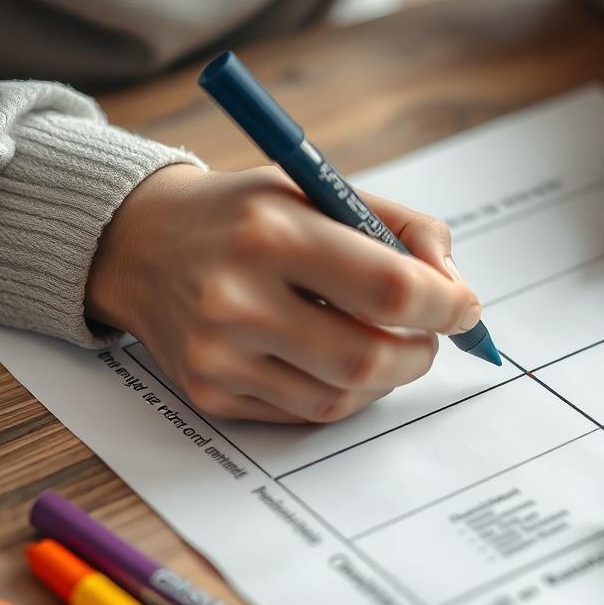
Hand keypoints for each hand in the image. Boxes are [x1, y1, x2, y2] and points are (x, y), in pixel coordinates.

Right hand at [86, 165, 478, 422]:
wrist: (139, 244)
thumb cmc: (246, 215)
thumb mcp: (318, 190)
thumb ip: (401, 229)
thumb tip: (455, 290)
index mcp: (271, 233)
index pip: (388, 288)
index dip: (444, 305)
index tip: (464, 307)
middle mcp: (236, 299)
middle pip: (369, 357)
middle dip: (421, 352)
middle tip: (428, 335)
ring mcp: (218, 355)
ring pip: (343, 397)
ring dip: (387, 377)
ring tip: (385, 344)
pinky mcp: (209, 393)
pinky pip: (306, 413)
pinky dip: (344, 393)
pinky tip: (340, 361)